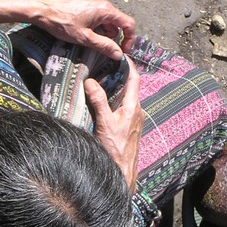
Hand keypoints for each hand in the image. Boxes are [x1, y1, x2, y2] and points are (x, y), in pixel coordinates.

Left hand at [25, 0, 135, 59]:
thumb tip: (119, 54)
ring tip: (86, 37)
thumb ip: (104, 46)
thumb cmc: (61, 22)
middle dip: (111, 36)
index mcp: (106, 9)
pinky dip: (94, 24)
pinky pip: (97, 13)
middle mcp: (103, 0)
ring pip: (106, 18)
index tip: (122, 50)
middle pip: (116, 22)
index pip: (128, 24)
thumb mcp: (85, 38)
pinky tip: (81, 29)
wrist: (41, 8)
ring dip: (101, 31)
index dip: (129, 39)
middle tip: (97, 46)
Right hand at [84, 58, 142, 189]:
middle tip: (105, 64)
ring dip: (116, 88)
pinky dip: (114, 100)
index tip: (121, 54)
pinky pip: (123, 107)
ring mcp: (133, 120)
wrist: (122, 172)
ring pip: (126, 97)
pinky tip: (103, 101)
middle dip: (119, 74)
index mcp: (133, 107)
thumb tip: (91, 82)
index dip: (128, 64)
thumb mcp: (104, 123)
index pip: (134, 79)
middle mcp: (136, 111)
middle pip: (130, 86)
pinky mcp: (129, 127)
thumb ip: (98, 101)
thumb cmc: (116, 149)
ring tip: (102, 79)